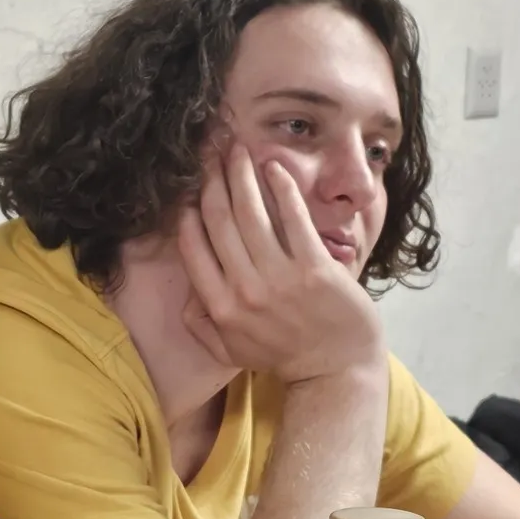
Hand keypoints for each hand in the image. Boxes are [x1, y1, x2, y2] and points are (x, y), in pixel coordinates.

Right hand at [178, 144, 383, 384]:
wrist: (334, 369)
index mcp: (219, 307)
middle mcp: (244, 290)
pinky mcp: (314, 268)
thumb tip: (185, 292)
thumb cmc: (282, 357)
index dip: (187, 209)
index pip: (193, 246)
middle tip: (209, 150)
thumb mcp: (228, 350)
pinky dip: (281, 188)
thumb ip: (201, 322)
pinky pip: (293, 218)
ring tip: (236, 149)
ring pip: (251, 213)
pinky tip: (274, 166)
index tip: (188, 183)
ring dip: (241, 174)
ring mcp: (280, 279)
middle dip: (211, 179)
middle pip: (219, 221)